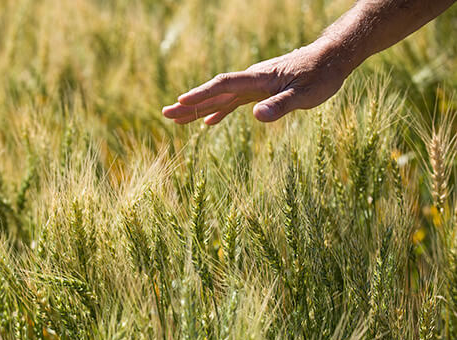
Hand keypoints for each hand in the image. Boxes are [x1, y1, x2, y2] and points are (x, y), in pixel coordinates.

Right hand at [162, 39, 352, 123]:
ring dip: (198, 109)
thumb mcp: (306, 95)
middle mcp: (251, 80)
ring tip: (176, 119)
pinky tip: (207, 123)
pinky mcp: (259, 91)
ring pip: (220, 98)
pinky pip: (232, 102)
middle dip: (189, 104)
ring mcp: (253, 86)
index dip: (202, 95)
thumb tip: (256, 117)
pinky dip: (218, 112)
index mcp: (258, 79)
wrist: (332, 59)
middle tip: (165, 114)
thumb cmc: (321, 76)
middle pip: (214, 92)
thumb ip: (281, 106)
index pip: (223, 86)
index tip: (180, 102)